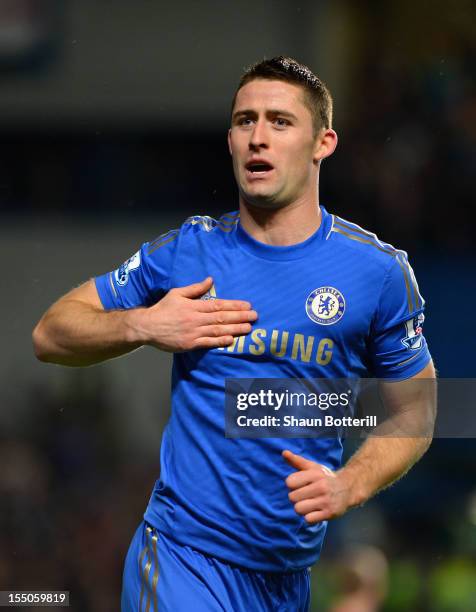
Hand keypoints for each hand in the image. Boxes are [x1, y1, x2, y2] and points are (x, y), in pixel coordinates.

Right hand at [130, 276, 257, 351]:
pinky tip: (231, 340)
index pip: (218, 305)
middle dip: (240, 316)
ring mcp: (193, 332)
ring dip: (234, 329)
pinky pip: (208, 342)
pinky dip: (220, 341)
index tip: (247, 305)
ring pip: (218, 330)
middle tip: (254, 316)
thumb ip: (195, 288)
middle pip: (221, 317)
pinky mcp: (190, 344)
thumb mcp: (177, 293)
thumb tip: (210, 280)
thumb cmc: (163, 309)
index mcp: (194, 306)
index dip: (234, 305)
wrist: (147, 326)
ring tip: (248, 327)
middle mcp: (195, 319)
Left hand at [283, 450, 351, 523]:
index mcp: (315, 474)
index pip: (290, 482)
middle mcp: (321, 487)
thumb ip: (296, 461)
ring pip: (298, 509)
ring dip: (301, 508)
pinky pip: (308, 520)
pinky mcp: (329, 513)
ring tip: (309, 504)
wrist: (348, 489)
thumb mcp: (312, 467)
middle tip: (305, 495)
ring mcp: (325, 501)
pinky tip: (316, 511)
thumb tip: (284, 452)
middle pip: (292, 497)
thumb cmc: (325, 477)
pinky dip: (309, 517)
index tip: (300, 484)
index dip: (292, 485)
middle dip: (296, 498)